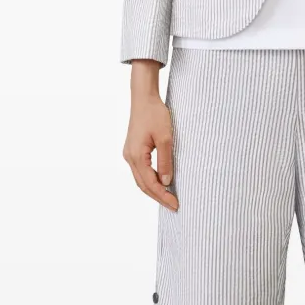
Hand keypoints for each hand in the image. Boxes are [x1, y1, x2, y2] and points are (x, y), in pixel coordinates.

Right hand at [124, 62, 177, 210]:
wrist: (143, 98)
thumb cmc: (155, 114)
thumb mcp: (166, 138)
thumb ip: (166, 161)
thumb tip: (166, 182)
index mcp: (136, 156)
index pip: (150, 183)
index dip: (163, 196)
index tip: (175, 204)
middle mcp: (129, 157)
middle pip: (143, 185)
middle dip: (158, 197)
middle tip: (174, 206)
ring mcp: (129, 154)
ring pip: (141, 179)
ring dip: (154, 190)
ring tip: (168, 198)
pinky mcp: (132, 150)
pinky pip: (140, 171)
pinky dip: (150, 180)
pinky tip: (160, 183)